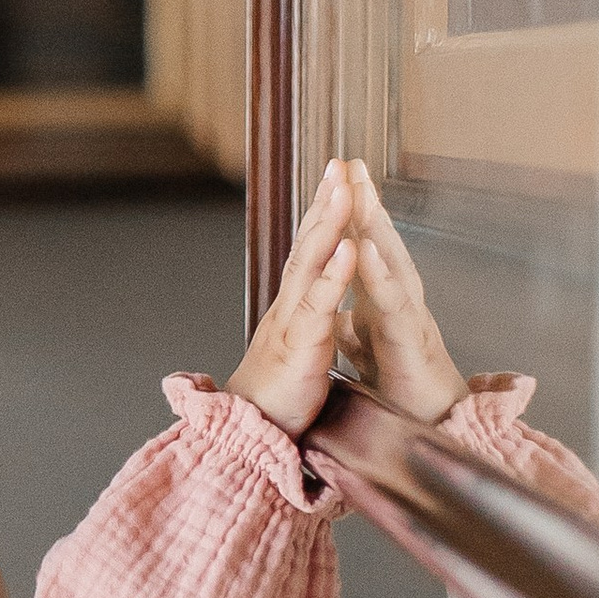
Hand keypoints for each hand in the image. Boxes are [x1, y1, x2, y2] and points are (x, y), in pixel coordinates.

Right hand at [228, 158, 358, 433]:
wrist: (250, 435)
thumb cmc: (277, 396)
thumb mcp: (298, 347)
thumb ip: (307, 318)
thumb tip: (313, 300)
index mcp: (297, 306)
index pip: (312, 251)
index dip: (325, 214)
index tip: (339, 180)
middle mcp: (290, 305)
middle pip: (308, 243)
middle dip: (325, 201)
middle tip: (339, 162)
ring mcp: (293, 321)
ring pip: (310, 264)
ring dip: (328, 223)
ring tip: (344, 188)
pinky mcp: (301, 346)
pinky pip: (319, 304)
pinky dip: (334, 274)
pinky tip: (348, 246)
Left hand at [341, 162, 466, 424]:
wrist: (427, 424)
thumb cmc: (401, 384)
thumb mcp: (366, 349)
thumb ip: (353, 324)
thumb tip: (338, 311)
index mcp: (382, 299)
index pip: (364, 248)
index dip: (349, 215)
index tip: (335, 177)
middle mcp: (398, 298)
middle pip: (380, 243)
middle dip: (366, 202)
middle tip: (351, 162)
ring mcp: (408, 315)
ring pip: (392, 263)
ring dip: (376, 226)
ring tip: (361, 191)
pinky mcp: (410, 339)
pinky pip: (394, 302)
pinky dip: (379, 273)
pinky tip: (366, 246)